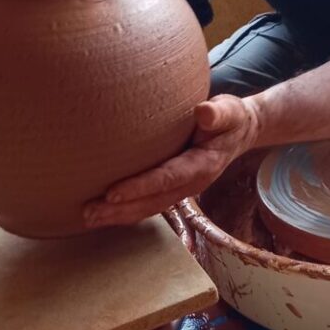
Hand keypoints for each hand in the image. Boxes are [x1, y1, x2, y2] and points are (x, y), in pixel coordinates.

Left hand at [82, 94, 260, 227]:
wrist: (241, 132)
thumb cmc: (231, 118)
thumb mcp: (230, 111)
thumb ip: (218, 113)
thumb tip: (203, 111)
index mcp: (203, 165)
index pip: (167, 178)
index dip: (140, 187)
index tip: (112, 193)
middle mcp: (192, 183)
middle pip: (154, 201)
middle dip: (121, 210)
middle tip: (89, 213)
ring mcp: (183, 189)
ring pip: (149, 207)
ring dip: (119, 215)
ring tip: (88, 218)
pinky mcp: (175, 188)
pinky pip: (149, 203)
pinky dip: (126, 209)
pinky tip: (105, 210)